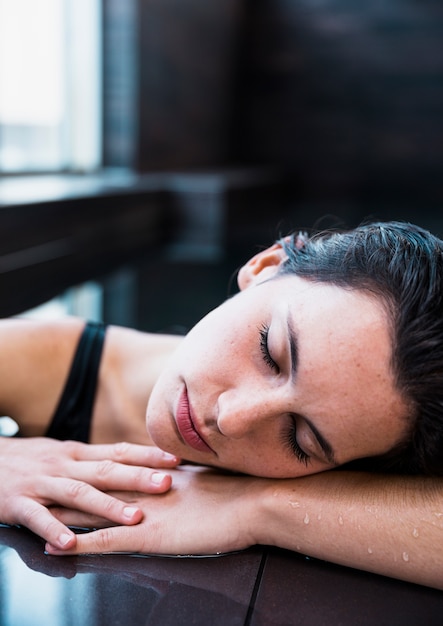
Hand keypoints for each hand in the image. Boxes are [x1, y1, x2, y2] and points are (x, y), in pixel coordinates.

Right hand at [0, 437, 178, 549]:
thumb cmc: (29, 459)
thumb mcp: (62, 453)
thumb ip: (92, 460)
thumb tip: (131, 462)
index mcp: (76, 453)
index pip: (118, 450)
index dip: (147, 454)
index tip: (175, 460)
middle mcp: (63, 464)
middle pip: (105, 470)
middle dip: (137, 477)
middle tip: (166, 485)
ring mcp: (41, 483)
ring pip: (78, 493)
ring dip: (107, 506)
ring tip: (133, 518)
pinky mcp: (17, 502)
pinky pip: (37, 517)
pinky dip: (53, 529)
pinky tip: (70, 544)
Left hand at [45, 466, 262, 555]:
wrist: (252, 500)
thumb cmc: (235, 491)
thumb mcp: (201, 478)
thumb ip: (180, 476)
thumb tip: (172, 473)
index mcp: (153, 476)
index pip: (110, 472)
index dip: (84, 472)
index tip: (62, 470)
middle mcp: (142, 490)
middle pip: (92, 487)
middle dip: (63, 489)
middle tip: (36, 486)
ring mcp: (143, 513)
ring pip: (92, 512)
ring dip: (60, 515)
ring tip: (31, 515)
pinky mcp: (149, 537)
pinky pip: (106, 542)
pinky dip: (80, 544)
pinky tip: (57, 549)